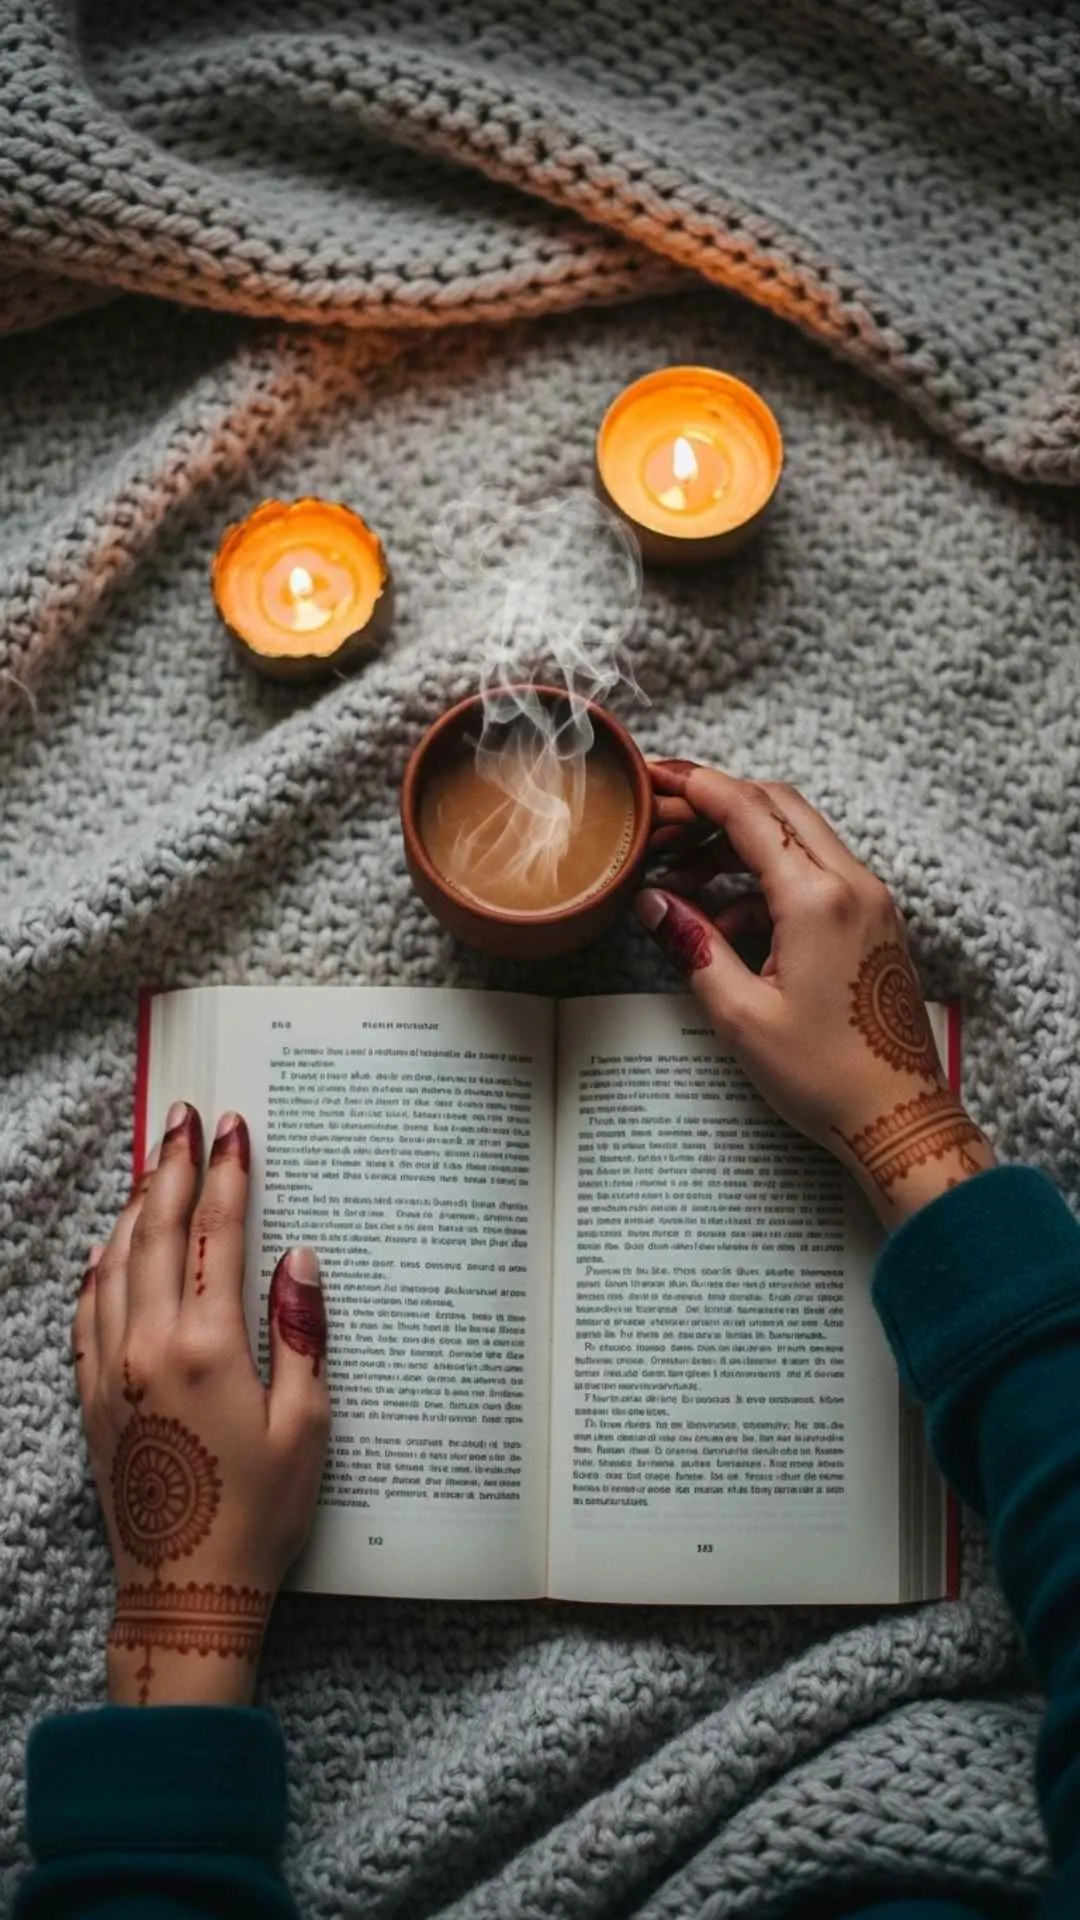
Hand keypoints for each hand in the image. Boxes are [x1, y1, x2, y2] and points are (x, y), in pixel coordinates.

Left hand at [71, 1104, 329, 1707]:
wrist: (185, 1593)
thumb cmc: (259, 1515)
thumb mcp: (307, 1427)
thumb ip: (301, 1336)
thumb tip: (298, 1260)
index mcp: (208, 1348)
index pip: (218, 1235)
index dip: (227, 1174)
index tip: (233, 1128)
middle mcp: (149, 1348)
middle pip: (159, 1233)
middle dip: (173, 1168)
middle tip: (185, 1118)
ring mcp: (111, 1372)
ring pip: (116, 1265)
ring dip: (137, 1208)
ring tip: (154, 1167)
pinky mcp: (91, 1401)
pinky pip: (87, 1315)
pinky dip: (99, 1270)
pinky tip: (108, 1251)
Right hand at [638, 762, 995, 1225]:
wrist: (898, 1115)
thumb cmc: (825, 1074)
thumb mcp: (739, 1014)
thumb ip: (693, 946)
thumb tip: (653, 903)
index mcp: (817, 899)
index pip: (748, 812)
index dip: (695, 787)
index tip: (655, 776)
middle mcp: (852, 885)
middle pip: (778, 807)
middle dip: (716, 806)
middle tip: (662, 824)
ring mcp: (869, 901)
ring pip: (797, 838)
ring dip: (738, 847)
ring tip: (682, 885)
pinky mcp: (872, 922)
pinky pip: (815, 874)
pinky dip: (766, 881)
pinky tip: (728, 925)